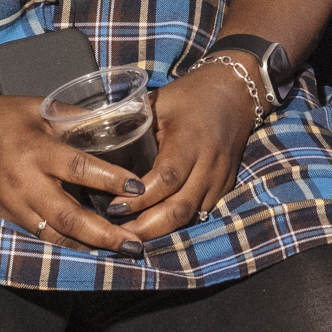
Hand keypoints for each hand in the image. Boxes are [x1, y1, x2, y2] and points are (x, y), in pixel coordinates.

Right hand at [0, 91, 152, 253]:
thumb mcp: (37, 108)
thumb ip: (75, 118)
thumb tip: (115, 120)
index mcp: (34, 150)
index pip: (79, 168)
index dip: (111, 180)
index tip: (138, 188)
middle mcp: (23, 183)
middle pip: (68, 217)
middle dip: (104, 234)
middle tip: (134, 244)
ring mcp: (10, 205)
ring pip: (53, 236)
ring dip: (87, 246)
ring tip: (118, 250)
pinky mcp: (0, 217)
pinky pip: (36, 236)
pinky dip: (63, 243)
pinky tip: (86, 247)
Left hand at [95, 61, 258, 244]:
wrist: (235, 94)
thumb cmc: (190, 96)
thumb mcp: (158, 103)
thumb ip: (133, 126)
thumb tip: (95, 143)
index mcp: (191, 140)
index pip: (166, 178)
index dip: (140, 199)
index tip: (113, 208)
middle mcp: (209, 164)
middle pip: (179, 208)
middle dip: (147, 227)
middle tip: (117, 236)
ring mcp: (219, 179)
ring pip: (190, 217)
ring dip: (160, 231)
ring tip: (130, 237)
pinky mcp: (224, 188)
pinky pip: (199, 213)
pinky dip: (175, 224)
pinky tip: (154, 228)